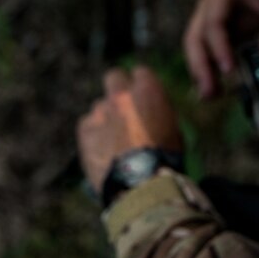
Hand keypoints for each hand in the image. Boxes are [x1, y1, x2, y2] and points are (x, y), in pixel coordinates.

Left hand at [76, 65, 182, 194]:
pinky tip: (101, 149)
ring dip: (106, 115)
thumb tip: (151, 112)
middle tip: (124, 106)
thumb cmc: (166, 160)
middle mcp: (121, 95)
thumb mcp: (174, 130)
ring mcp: (100, 111)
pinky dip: (93, 133)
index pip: (141, 72)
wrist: (141, 185)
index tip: (144, 96)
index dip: (142, 84)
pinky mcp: (85, 130)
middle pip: (114, 77)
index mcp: (147, 90)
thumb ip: (159, 113)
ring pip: (100, 105)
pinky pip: (87, 124)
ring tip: (114, 138)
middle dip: (119, 88)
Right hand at [183, 0, 258, 98]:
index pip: (213, 23)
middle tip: (210, 92)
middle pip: (195, 37)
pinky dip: (207, 69)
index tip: (228, 69)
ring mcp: (208, 18)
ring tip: (211, 96)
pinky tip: (214, 90)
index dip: (218, 47)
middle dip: (200, 65)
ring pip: (195, 46)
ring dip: (200, 71)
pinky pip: (205, 51)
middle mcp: (208, 6)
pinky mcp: (214, 32)